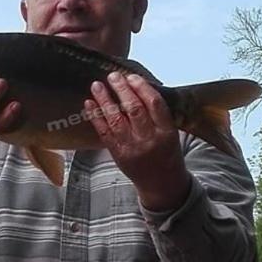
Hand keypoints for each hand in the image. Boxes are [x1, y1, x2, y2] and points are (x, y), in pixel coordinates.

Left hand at [85, 72, 190, 210]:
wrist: (161, 184)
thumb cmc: (167, 154)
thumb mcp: (171, 134)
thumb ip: (158, 115)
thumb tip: (137, 88)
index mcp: (166, 132)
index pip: (154, 104)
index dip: (142, 88)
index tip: (132, 77)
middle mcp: (149, 139)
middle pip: (134, 109)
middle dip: (122, 90)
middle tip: (113, 76)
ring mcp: (131, 148)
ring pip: (116, 120)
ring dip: (105, 100)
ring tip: (97, 85)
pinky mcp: (118, 154)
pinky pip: (104, 133)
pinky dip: (95, 117)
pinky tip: (89, 104)